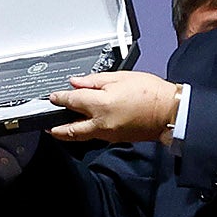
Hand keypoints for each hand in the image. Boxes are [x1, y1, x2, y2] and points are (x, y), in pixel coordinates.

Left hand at [47, 69, 182, 144]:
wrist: (169, 111)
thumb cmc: (150, 92)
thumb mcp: (120, 77)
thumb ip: (94, 80)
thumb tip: (76, 82)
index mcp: (100, 104)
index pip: (71, 101)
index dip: (60, 98)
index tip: (53, 96)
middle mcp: (100, 122)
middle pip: (70, 129)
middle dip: (56, 128)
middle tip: (47, 125)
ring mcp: (107, 134)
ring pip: (81, 136)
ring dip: (69, 132)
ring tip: (60, 128)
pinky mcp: (115, 138)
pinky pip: (94, 136)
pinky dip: (85, 132)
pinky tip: (84, 125)